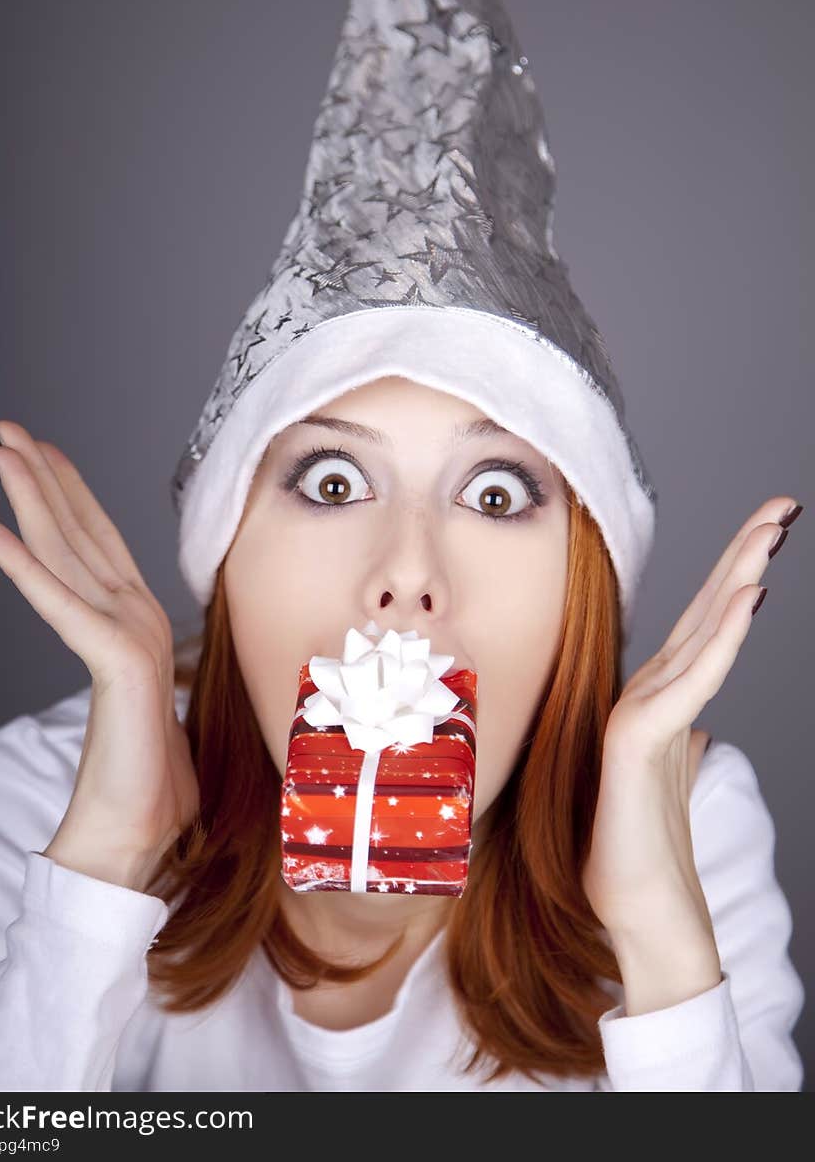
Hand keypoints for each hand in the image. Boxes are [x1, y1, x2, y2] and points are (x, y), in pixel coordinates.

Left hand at [0, 420, 199, 889]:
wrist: (138, 835)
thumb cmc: (140, 782)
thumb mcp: (132, 703)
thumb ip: (130, 664)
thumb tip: (125, 653)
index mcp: (139, 624)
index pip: (99, 544)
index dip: (69, 493)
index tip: (44, 453)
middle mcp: (137, 617)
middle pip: (81, 533)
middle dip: (43, 476)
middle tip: (7, 428)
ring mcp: (130, 635)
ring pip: (70, 553)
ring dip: (32, 497)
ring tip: (0, 452)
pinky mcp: (118, 662)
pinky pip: (60, 606)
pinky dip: (23, 569)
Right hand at [582, 494, 799, 940]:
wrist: (639, 915)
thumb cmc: (647, 853)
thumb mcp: (672, 782)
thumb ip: (680, 746)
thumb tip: (697, 732)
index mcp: (662, 701)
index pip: (704, 624)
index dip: (734, 573)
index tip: (770, 530)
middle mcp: (650, 695)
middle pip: (703, 611)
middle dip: (743, 553)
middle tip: (782, 505)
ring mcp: (642, 715)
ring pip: (698, 633)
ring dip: (736, 576)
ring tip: (772, 531)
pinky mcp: (638, 742)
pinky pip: (689, 680)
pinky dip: (721, 637)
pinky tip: (749, 599)